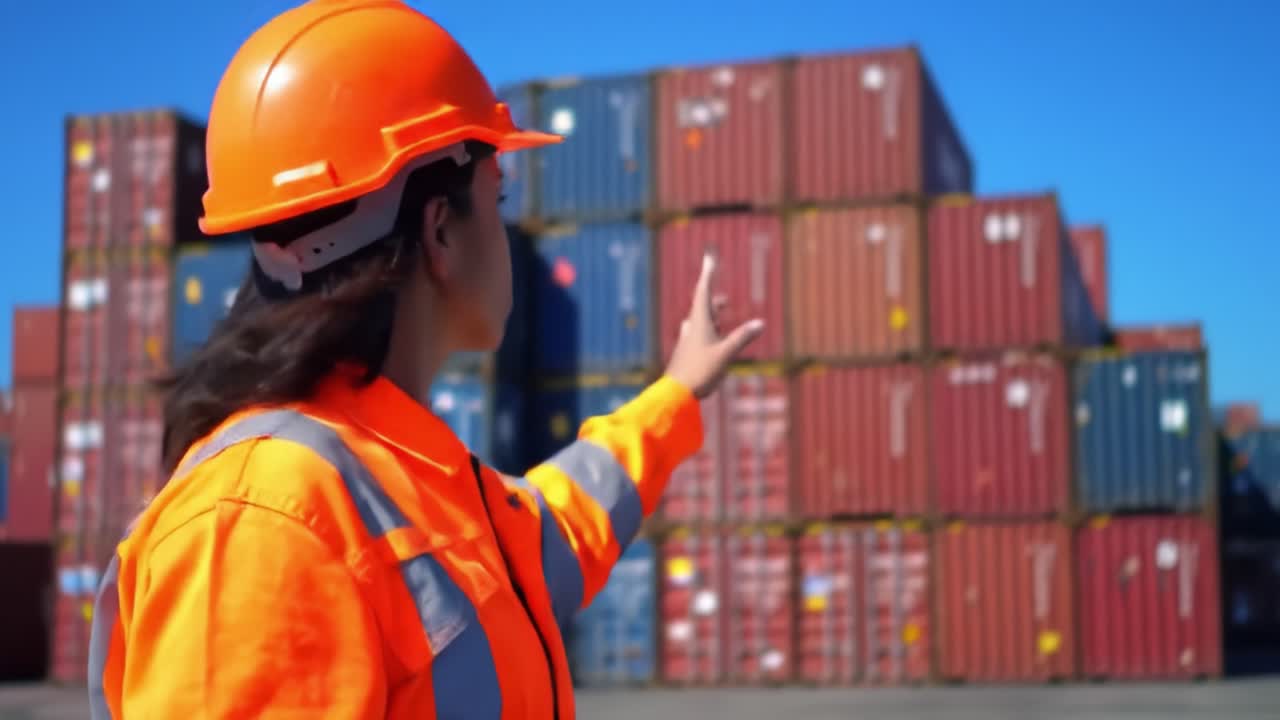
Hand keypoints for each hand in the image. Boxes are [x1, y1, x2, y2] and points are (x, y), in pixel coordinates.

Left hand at [665, 252, 764, 398]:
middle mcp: (691, 327)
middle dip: (712, 293)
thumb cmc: (700, 371)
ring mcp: (687, 339)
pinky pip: (698, 332)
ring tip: (720, 309)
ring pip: (699, 318)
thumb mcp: (726, 354)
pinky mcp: (687, 351)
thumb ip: (742, 338)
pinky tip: (711, 334)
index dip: (708, 273)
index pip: (703, 291)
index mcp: (699, 322)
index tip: (709, 258)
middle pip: (702, 304)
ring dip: (711, 311)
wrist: (676, 393)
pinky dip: (708, 326)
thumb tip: (760, 323)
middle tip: (720, 286)